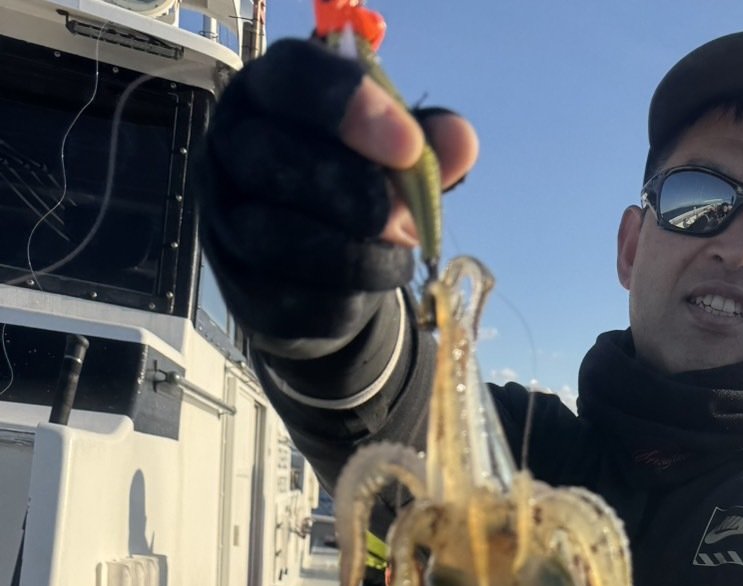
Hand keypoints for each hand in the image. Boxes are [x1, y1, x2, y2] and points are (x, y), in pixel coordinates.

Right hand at [198, 39, 477, 355]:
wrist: (321, 275)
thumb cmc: (353, 191)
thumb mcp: (393, 157)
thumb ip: (425, 144)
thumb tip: (462, 141)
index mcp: (270, 93)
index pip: (294, 77)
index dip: (352, 108)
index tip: (409, 148)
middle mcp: (233, 148)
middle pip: (274, 157)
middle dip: (354, 191)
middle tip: (401, 217)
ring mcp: (226, 221)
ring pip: (278, 236)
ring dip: (354, 252)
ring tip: (394, 251)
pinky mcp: (242, 288)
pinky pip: (290, 296)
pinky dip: (343, 297)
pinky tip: (367, 288)